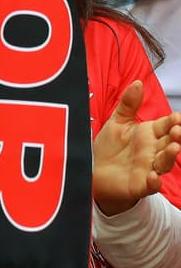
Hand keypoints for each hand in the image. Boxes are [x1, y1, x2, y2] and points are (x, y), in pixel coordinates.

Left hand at [93, 80, 180, 215]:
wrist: (95, 171)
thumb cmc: (110, 146)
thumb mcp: (118, 121)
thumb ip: (129, 104)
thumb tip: (138, 82)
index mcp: (149, 134)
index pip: (166, 125)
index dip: (174, 121)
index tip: (178, 117)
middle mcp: (152, 151)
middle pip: (169, 143)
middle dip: (176, 137)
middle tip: (177, 130)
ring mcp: (148, 168)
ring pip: (164, 162)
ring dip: (170, 156)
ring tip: (174, 148)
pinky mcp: (139, 185)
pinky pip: (149, 185)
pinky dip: (153, 182)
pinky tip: (153, 176)